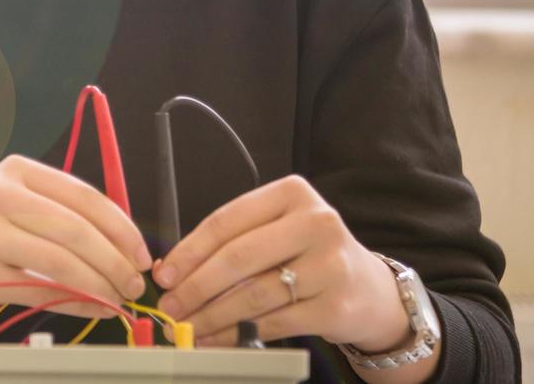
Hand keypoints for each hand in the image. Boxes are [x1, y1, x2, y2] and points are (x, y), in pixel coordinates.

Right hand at [0, 155, 151, 337]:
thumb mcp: (10, 207)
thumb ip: (59, 216)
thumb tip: (124, 246)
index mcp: (14, 171)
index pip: (84, 195)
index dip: (121, 227)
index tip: (142, 253)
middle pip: (77, 229)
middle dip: (116, 261)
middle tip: (135, 283)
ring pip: (63, 261)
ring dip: (101, 285)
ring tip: (118, 298)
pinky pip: (43, 289)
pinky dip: (78, 302)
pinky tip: (94, 308)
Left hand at [155, 175, 409, 351]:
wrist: (369, 289)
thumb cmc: (307, 254)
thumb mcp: (275, 231)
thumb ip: (231, 242)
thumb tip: (172, 270)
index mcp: (292, 194)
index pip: (226, 221)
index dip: (189, 251)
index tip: (164, 274)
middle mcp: (316, 224)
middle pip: (238, 257)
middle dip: (196, 286)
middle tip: (170, 306)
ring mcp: (330, 266)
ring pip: (254, 295)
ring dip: (213, 315)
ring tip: (188, 326)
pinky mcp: (335, 306)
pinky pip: (274, 324)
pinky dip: (239, 335)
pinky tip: (217, 339)